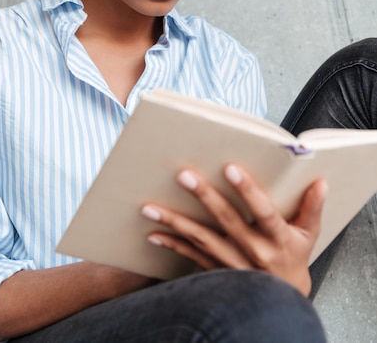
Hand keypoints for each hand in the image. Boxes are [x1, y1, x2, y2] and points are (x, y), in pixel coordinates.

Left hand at [141, 165, 326, 295]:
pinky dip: (172, 245)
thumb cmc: (294, 260)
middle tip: (184, 175)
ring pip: (201, 240)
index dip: (248, 190)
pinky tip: (154, 234)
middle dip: (204, 196)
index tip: (230, 168)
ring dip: (175, 222)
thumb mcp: (308, 235)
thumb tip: (319, 181)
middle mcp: (254, 252)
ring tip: (150, 207)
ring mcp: (233, 264)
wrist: (281, 302)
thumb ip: (311, 207)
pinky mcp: (216, 272)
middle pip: (227, 221)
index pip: (264, 212)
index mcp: (278, 239)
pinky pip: (191, 257)